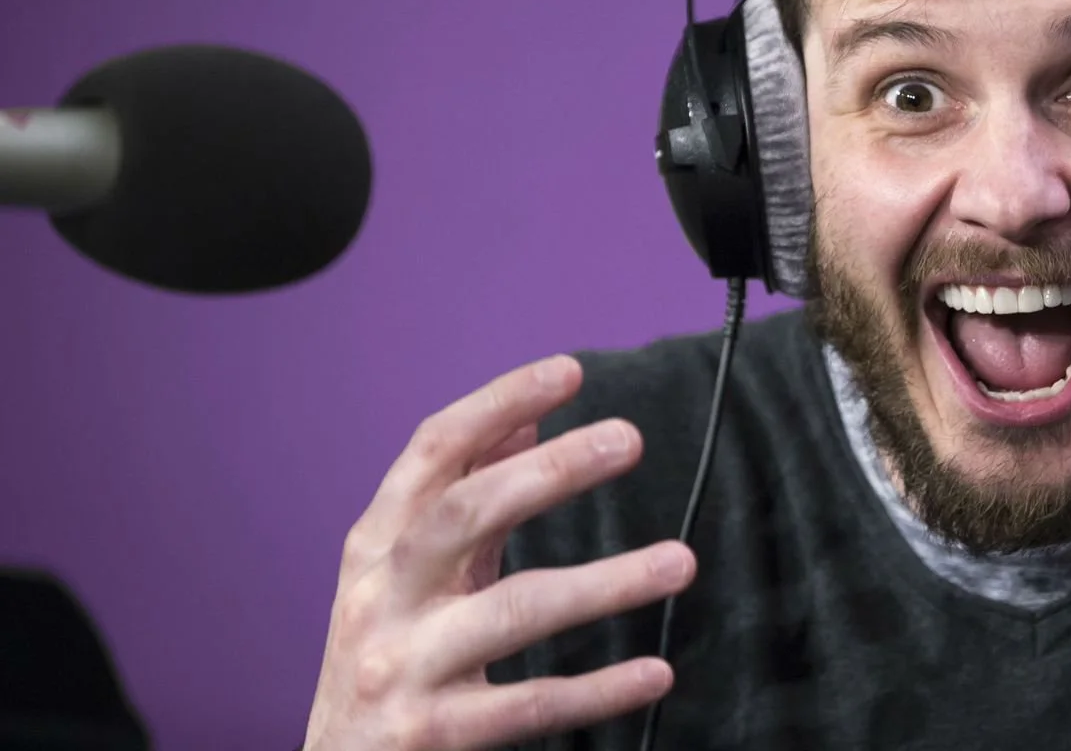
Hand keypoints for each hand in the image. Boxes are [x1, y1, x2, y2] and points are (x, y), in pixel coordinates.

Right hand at [303, 355, 695, 750]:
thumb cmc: (386, 656)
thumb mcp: (406, 572)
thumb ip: (461, 496)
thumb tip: (524, 420)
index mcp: (377, 547)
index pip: (431, 453)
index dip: (496, 404)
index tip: (568, 371)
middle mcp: (380, 598)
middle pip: (463, 515)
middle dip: (548, 472)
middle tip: (627, 440)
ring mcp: (401, 667)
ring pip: (510, 611)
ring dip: (604, 584)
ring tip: (679, 562)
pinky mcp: (431, 735)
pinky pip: (527, 706)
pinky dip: (595, 690)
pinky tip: (654, 672)